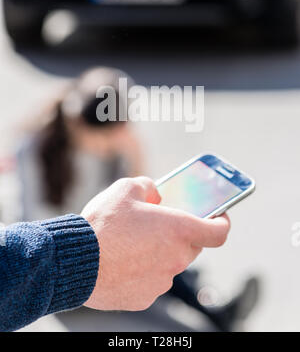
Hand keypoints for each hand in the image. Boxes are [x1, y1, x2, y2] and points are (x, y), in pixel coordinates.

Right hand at [81, 177, 229, 310]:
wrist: (75, 260)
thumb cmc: (104, 222)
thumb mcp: (126, 188)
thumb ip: (149, 187)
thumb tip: (155, 194)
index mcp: (180, 230)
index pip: (219, 232)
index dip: (222, 222)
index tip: (218, 216)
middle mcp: (177, 258)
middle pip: (191, 246)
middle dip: (179, 234)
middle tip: (160, 224)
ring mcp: (162, 281)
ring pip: (169, 264)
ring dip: (159, 253)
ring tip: (131, 243)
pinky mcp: (145, 297)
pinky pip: (151, 280)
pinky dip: (143, 271)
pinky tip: (121, 261)